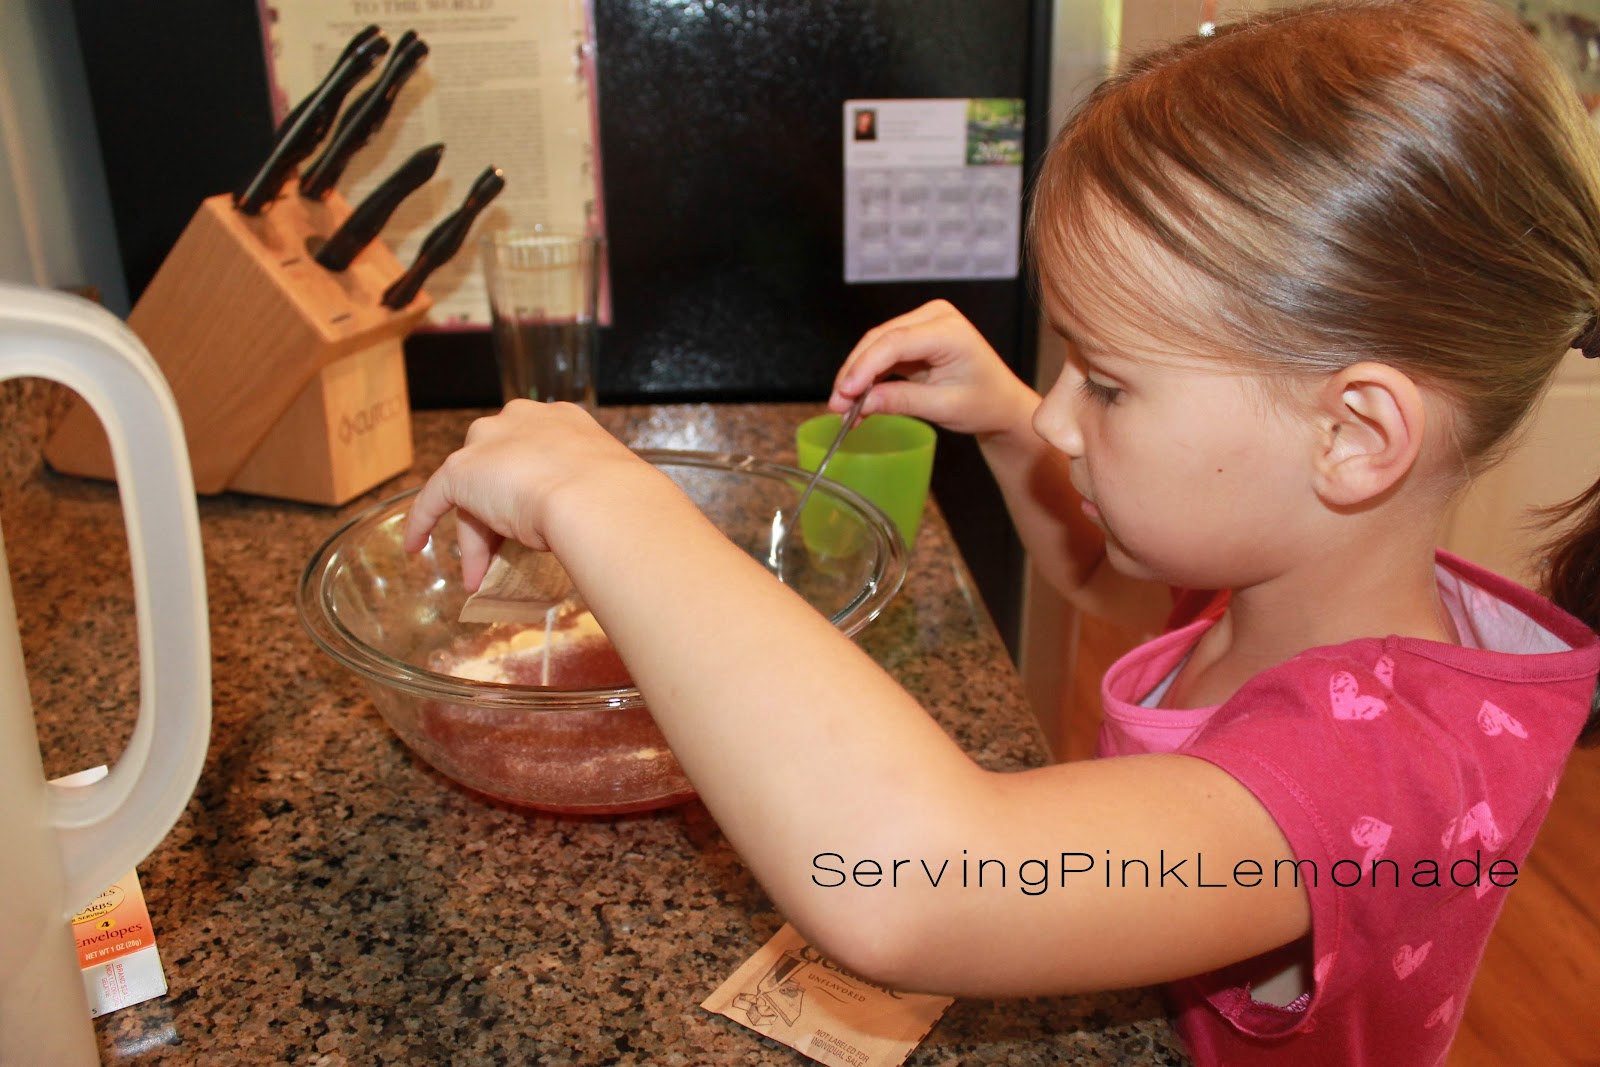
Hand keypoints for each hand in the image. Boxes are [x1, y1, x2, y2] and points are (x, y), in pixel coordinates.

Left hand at [401, 400, 664, 588]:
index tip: (532, 520)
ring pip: (474, 490)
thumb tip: (601, 525)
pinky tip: (415, 545)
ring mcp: (489, 441)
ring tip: (481, 575)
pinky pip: (434, 497)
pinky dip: (423, 522)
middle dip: (498, 516)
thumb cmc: (614, 498)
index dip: (529, 489)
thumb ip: (591, 495)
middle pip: (499, 471)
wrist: (595, 497)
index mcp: (563, 420)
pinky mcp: (461, 469)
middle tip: (507, 557)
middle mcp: (522, 420)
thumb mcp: (605, 489)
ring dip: (477, 534)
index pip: (534, 454)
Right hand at [832, 300, 1038, 436]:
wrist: (1001, 403)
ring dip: (856, 377)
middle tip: (837, 406)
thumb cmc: (985, 402)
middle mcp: (934, 317)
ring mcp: (922, 324)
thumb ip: (901, 401)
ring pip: (875, 347)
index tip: (845, 393)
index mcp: (949, 330)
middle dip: (854, 374)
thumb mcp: (944, 407)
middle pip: (879, 340)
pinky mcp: (913, 337)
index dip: (864, 367)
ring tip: (843, 409)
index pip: (894, 342)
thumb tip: (862, 402)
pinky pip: (881, 354)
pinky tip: (857, 401)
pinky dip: (867, 377)